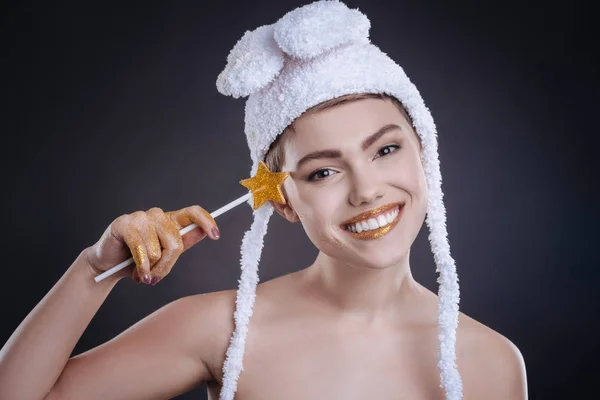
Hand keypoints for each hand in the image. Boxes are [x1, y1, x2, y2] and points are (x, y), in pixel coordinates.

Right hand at [84, 206, 219, 284]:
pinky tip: (138, 276)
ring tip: (142, 274)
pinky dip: (142, 267)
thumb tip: (204, 232)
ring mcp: (140, 217)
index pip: (193, 212)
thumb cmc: (139, 261)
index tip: (216, 236)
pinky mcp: (124, 224)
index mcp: (170, 220)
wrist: (109, 266)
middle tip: (156, 278)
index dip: (207, 221)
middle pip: (176, 241)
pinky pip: (141, 250)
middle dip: (167, 266)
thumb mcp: (165, 255)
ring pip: (158, 249)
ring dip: (150, 269)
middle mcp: (157, 215)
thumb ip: (183, 243)